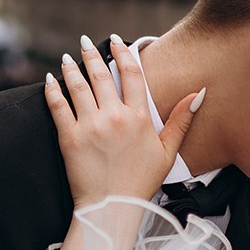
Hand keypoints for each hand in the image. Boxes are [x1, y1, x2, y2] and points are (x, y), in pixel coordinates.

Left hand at [44, 36, 201, 206]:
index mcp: (138, 118)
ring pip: (78, 86)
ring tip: (69, 57)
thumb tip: (199, 94)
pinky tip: (50, 79)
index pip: (131, 74)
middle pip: (101, 74)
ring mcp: (90, 126)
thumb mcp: (167, 152)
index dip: (124, 53)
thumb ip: (182, 121)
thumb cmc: (140, 183)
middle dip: (92, 54)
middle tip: (86, 42)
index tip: (117, 42)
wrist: (112, 208)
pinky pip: (58, 106)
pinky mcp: (69, 137)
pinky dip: (52, 89)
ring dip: (72, 67)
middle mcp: (114, 117)